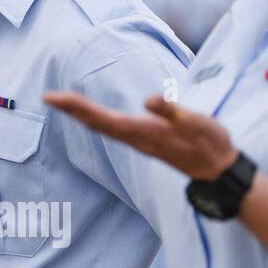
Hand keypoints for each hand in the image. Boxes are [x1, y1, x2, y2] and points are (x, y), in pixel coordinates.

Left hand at [43, 91, 237, 180]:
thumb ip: (174, 112)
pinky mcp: (145, 139)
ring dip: (82, 114)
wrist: (218, 170)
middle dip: (72, 109)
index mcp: (144, 132)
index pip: (103, 119)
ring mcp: (139, 140)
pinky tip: (90, 115)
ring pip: (103, 126)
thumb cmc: (210, 144)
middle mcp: (136, 138)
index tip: (55, 98)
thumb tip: (149, 100)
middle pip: (97, 123)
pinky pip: (112, 128)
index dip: (78, 108)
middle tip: (49, 97)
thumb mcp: (197, 124)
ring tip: (63, 102)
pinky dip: (96, 118)